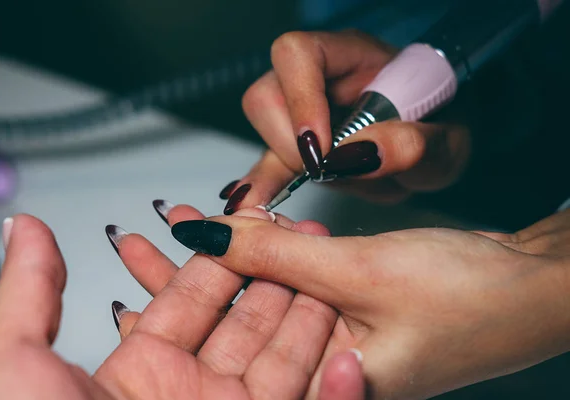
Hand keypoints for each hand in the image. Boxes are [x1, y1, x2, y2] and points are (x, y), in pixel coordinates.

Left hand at [0, 210, 356, 398]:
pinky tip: (352, 363)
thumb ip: (32, 295)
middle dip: (278, 276)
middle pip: (248, 322)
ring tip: (338, 279)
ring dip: (315, 323)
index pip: (195, 296)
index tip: (252, 221)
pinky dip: (337, 395)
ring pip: (286, 362)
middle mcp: (191, 394)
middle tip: (307, 238)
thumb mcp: (18, 368)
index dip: (225, 256)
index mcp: (141, 370)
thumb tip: (31, 229)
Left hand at [169, 209, 569, 398]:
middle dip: (185, 275)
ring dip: (226, 256)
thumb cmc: (471, 300)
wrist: (534, 290)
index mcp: (319, 393)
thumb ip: (278, 255)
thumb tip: (208, 236)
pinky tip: (243, 230)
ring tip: (182, 221)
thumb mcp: (361, 273)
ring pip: (258, 299)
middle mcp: (318, 378)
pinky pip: (292, 285)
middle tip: (142, 238)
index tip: (136, 261)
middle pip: (230, 324)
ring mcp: (333, 348)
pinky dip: (269, 254)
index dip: (166, 305)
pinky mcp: (348, 320)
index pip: (219, 352)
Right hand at [218, 30, 471, 211]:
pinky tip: (258, 205)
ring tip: (331, 182)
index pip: (299, 56)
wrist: (434, 145)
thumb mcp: (445, 140)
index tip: (320, 150)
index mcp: (353, 56)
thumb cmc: (441, 126)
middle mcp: (318, 77)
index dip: (299, 100)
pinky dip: (263, 186)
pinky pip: (264, 162)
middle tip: (327, 173)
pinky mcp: (295, 145)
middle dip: (291, 144)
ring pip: (262, 132)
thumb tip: (359, 155)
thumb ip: (413, 144)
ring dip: (286, 167)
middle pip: (267, 96)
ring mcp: (301, 111)